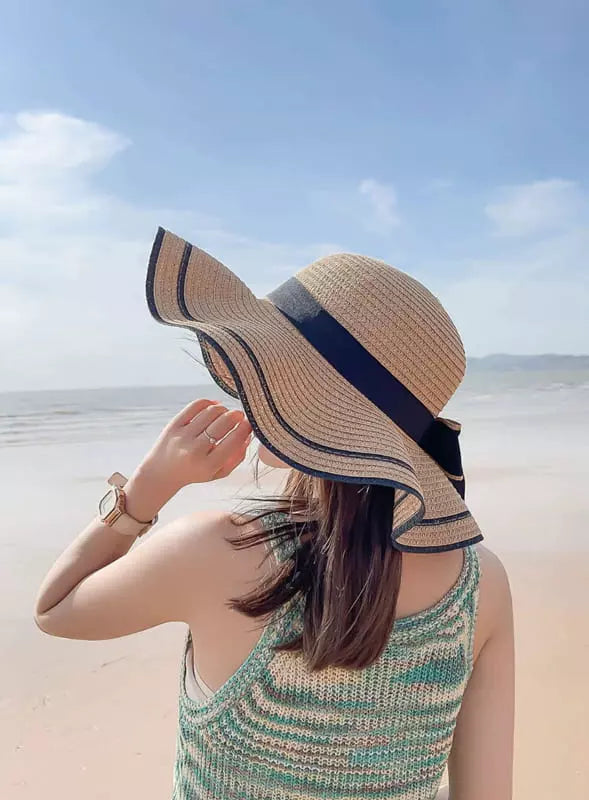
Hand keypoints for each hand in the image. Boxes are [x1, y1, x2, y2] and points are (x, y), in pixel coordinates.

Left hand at [125, 399, 252, 519]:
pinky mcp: (173, 425)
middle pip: (223, 423)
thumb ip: (236, 457)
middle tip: (240, 415)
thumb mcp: (218, 473)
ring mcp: (182, 436)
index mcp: (208, 465)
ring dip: (223, 409)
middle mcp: (194, 450)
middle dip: (236, 415)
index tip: (251, 423)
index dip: (245, 428)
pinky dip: (208, 402)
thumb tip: (248, 436)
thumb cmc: (195, 472)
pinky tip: (214, 406)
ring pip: (211, 412)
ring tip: (226, 413)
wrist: (161, 473)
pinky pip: (195, 406)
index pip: (233, 441)